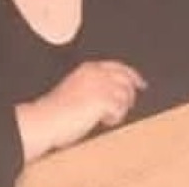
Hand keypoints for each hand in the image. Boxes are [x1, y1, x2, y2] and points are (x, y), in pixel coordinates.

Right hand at [16, 60, 146, 161]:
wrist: (48, 118)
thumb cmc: (57, 109)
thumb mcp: (76, 88)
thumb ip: (93, 85)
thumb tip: (112, 95)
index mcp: (88, 67)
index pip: (117, 66)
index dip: (132, 74)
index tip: (140, 83)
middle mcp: (97, 72)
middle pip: (127, 78)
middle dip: (131, 93)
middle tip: (129, 105)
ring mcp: (102, 85)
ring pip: (126, 96)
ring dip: (119, 109)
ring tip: (105, 117)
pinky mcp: (105, 99)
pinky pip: (120, 110)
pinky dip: (114, 118)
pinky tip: (102, 121)